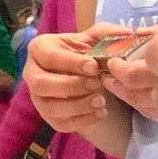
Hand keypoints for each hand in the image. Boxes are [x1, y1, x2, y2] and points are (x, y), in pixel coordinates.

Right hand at [20, 30, 129, 148]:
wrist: (85, 75)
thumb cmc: (86, 53)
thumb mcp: (95, 39)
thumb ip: (108, 34)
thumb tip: (126, 34)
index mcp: (39, 48)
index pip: (49, 57)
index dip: (71, 63)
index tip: (94, 67)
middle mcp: (31, 73)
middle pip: (41, 84)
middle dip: (71, 86)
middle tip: (96, 83)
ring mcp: (38, 97)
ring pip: (49, 107)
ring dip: (77, 106)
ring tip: (101, 101)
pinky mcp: (48, 116)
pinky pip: (60, 124)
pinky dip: (83, 121)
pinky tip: (101, 112)